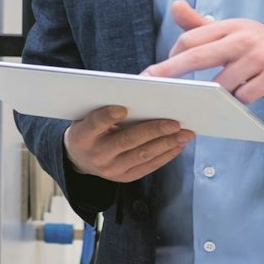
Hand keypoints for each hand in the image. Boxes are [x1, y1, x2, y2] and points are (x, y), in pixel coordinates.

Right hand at [63, 105, 194, 182]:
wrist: (79, 157)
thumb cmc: (89, 127)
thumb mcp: (88, 113)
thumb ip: (108, 101)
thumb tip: (143, 85)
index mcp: (82, 135)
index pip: (95, 124)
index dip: (108, 116)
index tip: (123, 108)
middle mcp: (96, 154)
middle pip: (127, 141)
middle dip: (153, 131)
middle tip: (174, 123)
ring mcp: (111, 169)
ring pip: (142, 155)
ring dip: (166, 144)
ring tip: (184, 134)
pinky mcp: (124, 177)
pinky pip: (148, 167)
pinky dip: (165, 155)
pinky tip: (177, 145)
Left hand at [142, 0, 263, 104]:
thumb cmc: (253, 45)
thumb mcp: (229, 30)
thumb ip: (199, 24)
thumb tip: (174, 5)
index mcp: (230, 26)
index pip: (191, 39)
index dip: (172, 56)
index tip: (158, 71)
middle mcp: (244, 39)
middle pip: (198, 58)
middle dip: (171, 71)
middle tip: (152, 83)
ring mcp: (260, 57)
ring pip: (222, 84)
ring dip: (216, 94)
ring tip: (219, 94)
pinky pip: (245, 96)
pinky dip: (238, 100)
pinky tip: (242, 96)